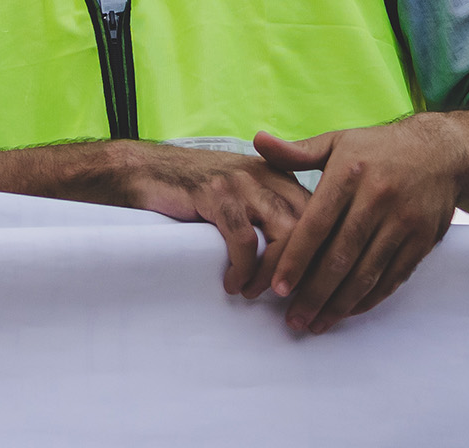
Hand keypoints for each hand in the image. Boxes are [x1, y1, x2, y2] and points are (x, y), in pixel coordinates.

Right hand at [118, 142, 312, 297]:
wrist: (146, 169)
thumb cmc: (195, 189)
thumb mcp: (243, 194)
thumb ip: (273, 214)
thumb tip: (301, 261)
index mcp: (281, 175)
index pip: (320, 217)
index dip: (321, 256)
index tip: (313, 289)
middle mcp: (268, 174)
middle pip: (308, 226)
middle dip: (304, 269)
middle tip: (289, 299)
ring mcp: (241, 182)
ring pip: (282, 232)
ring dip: (274, 272)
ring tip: (257, 293)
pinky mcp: (215, 193)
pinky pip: (243, 239)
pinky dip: (242, 268)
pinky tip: (232, 282)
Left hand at [256, 118, 468, 333]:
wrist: (443, 152)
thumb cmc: (379, 148)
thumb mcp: (338, 141)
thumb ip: (297, 151)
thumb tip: (258, 141)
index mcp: (349, 174)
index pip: (316, 225)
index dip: (296, 259)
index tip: (278, 288)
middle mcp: (377, 199)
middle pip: (341, 256)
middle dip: (314, 293)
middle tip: (294, 320)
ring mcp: (403, 221)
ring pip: (367, 272)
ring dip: (340, 304)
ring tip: (317, 324)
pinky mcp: (424, 239)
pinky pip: (394, 277)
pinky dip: (370, 298)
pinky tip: (348, 310)